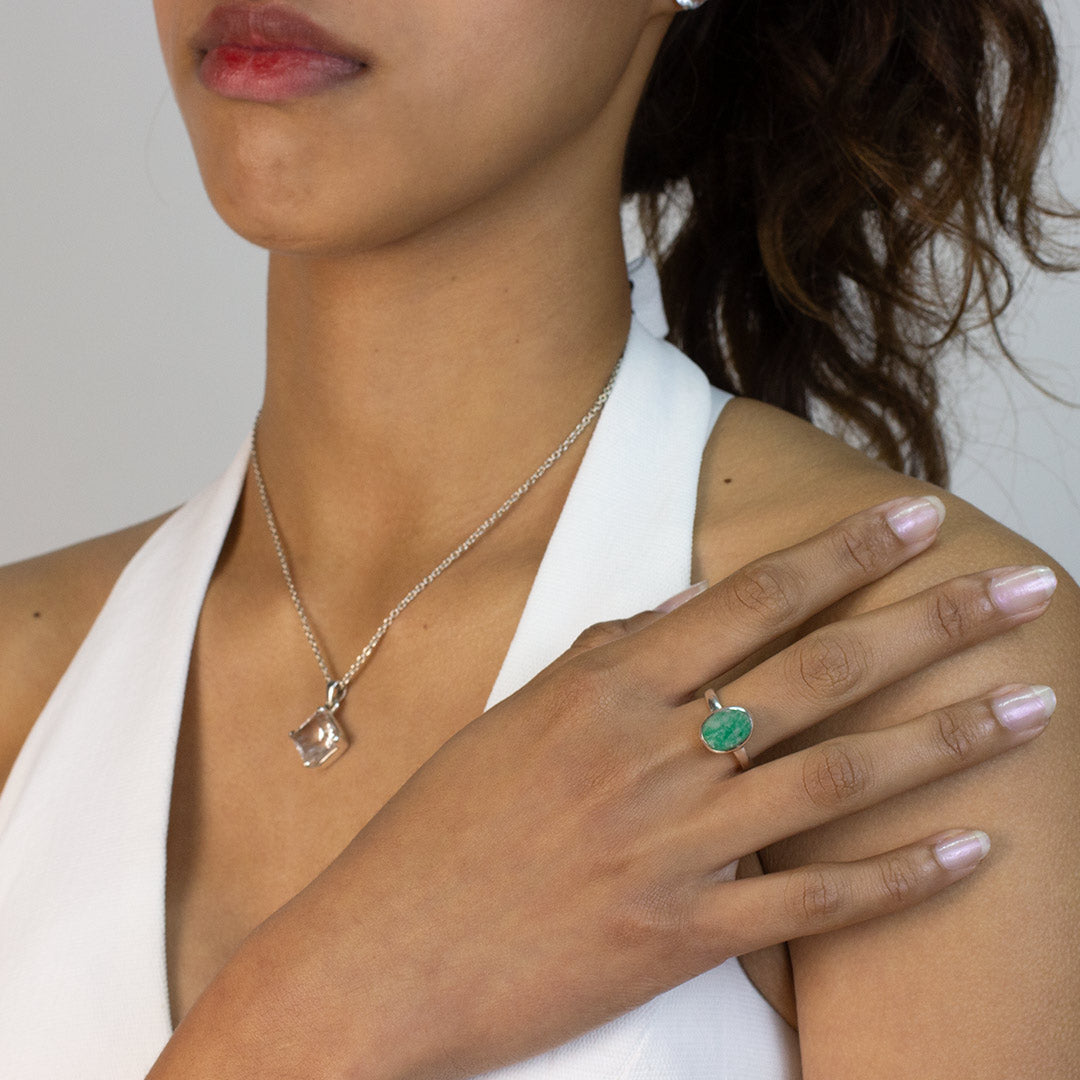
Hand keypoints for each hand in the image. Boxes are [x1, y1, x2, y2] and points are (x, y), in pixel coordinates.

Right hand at [161, 496, 1055, 1079]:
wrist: (381, 955)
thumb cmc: (438, 830)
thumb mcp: (514, 717)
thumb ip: (606, 660)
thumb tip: (682, 612)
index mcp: (605, 689)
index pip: (751, 599)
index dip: (843, 552)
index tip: (915, 517)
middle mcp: (651, 755)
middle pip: (819, 671)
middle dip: (932, 621)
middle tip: (1019, 588)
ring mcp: (673, 847)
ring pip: (839, 776)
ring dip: (946, 737)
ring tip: (1032, 703)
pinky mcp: (681, 936)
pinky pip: (815, 903)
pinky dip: (900, 878)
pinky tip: (971, 851)